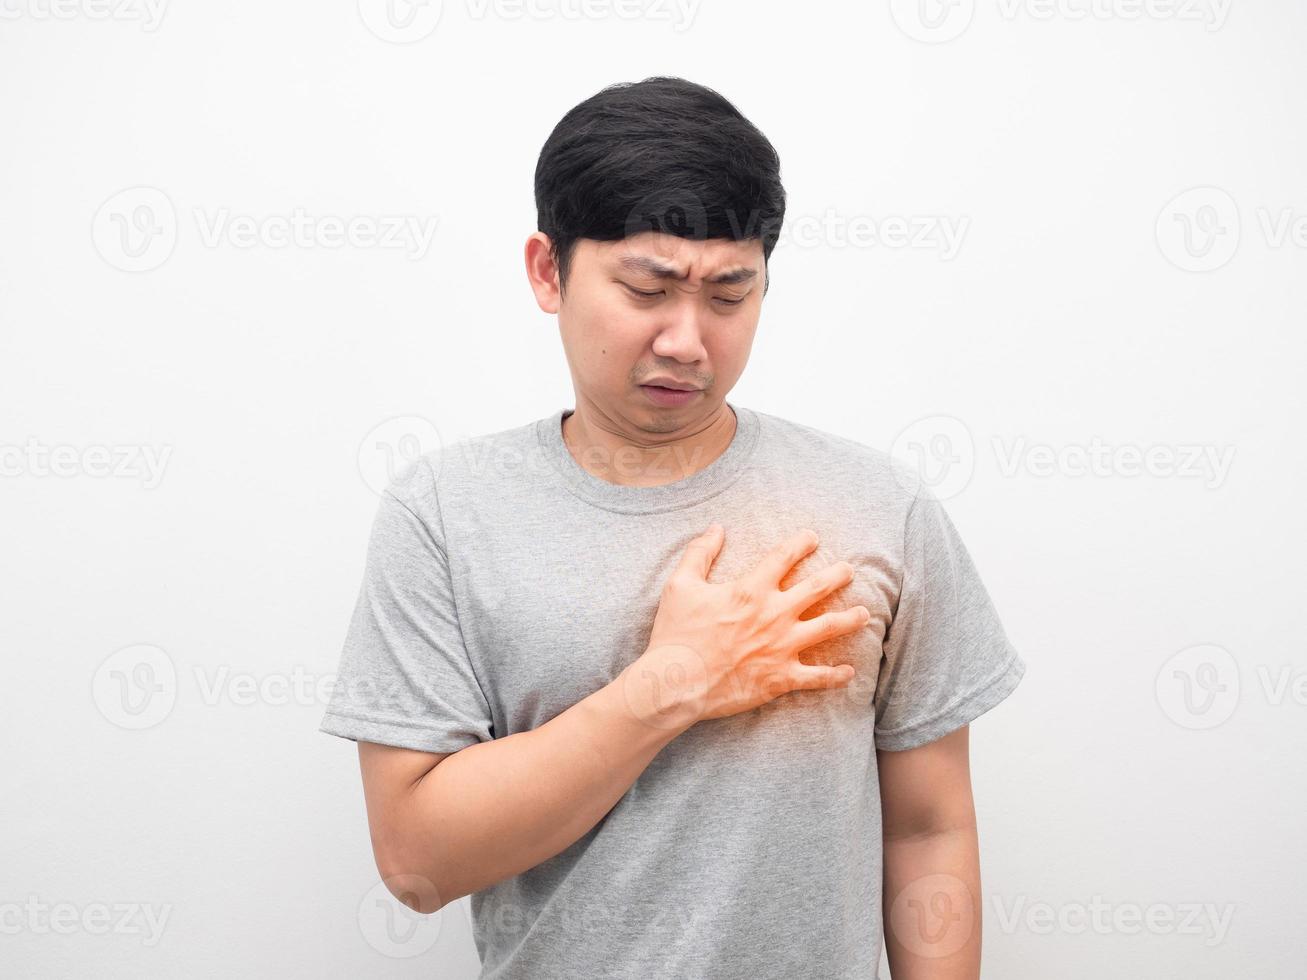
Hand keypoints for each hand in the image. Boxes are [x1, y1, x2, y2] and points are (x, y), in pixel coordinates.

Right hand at [633, 524, 868, 725]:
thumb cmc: (676, 634)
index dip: (801, 543)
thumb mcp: (680, 585)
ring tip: (864, 613)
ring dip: (850, 619)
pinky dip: (836, 675)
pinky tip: (849, 672)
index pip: (784, 557)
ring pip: (828, 628)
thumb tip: (715, 528)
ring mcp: (782, 648)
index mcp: (751, 589)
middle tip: (848, 570)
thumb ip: (700, 553)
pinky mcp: (782, 678)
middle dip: (837, 575)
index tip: (812, 537)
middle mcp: (774, 614)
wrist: (677, 683)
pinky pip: (818, 677)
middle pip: (817, 588)